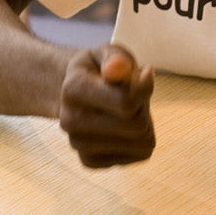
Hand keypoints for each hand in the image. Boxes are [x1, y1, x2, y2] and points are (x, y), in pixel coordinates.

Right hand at [58, 44, 154, 167]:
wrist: (74, 94)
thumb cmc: (98, 70)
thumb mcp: (107, 53)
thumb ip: (116, 57)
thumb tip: (119, 67)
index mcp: (73, 89)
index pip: (126, 102)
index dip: (145, 87)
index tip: (144, 74)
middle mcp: (70, 121)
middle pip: (137, 126)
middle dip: (144, 107)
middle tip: (134, 95)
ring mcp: (78, 145)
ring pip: (142, 144)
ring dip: (145, 123)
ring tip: (129, 110)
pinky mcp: (90, 162)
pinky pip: (140, 155)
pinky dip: (140, 140)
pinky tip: (124, 127)